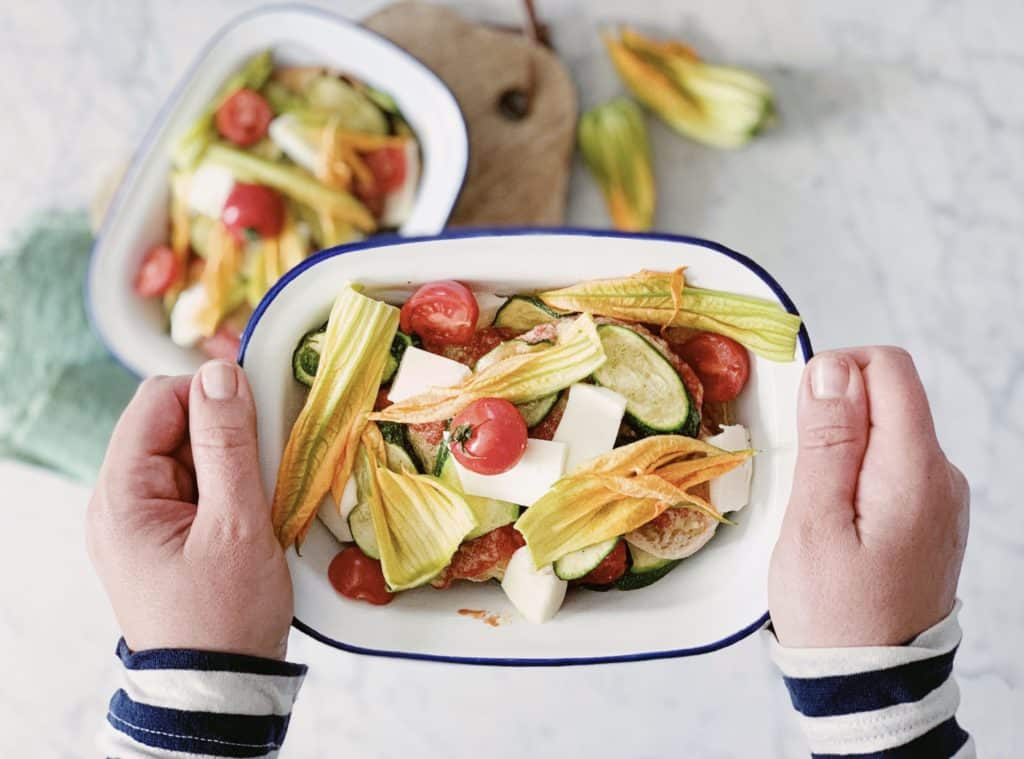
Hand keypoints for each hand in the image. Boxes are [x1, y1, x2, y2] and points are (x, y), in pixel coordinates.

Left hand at [87, 361, 292, 658]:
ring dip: (228, 463)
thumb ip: (228, 444)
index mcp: (120, 496)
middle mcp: (117, 502)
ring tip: (253, 504)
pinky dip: (225, 487)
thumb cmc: (226, 615)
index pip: (156, 400)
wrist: (220, 687)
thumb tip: (221, 374)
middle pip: (170, 423)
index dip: (209, 395)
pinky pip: (192, 485)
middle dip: (221, 434)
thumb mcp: (235, 524)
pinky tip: (245, 515)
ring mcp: (138, 520)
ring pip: (186, 453)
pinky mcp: (160, 535)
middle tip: (259, 471)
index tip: (256, 418)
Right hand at [768, 347, 968, 647]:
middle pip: (889, 395)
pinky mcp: (932, 514)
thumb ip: (827, 442)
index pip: (889, 368)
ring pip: (887, 429)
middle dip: (836, 414)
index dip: (836, 371)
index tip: (801, 418)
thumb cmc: (834, 610)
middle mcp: (942, 474)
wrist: (870, 682)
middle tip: (803, 475)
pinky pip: (892, 463)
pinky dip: (858, 471)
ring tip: (818, 505)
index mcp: (915, 470)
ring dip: (843, 446)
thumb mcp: (814, 523)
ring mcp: (942, 496)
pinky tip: (838, 517)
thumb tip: (833, 369)